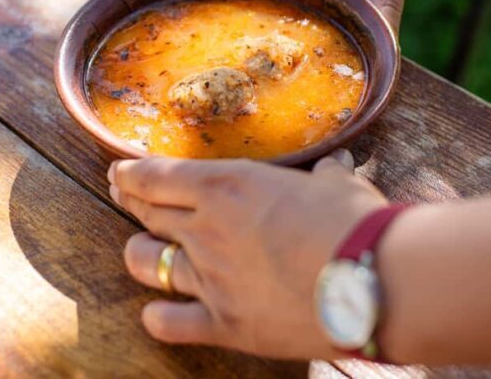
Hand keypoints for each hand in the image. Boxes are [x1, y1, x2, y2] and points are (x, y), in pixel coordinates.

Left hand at [108, 149, 388, 359]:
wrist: (372, 280)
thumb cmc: (355, 221)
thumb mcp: (336, 185)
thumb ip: (324, 175)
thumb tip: (336, 167)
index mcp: (226, 186)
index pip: (156, 176)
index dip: (130, 173)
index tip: (119, 171)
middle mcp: (206, 229)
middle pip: (146, 213)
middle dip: (128, 201)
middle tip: (122, 195)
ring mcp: (209, 278)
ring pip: (145, 263)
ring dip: (139, 253)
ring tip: (141, 250)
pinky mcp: (223, 324)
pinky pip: (167, 321)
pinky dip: (159, 315)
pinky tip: (160, 310)